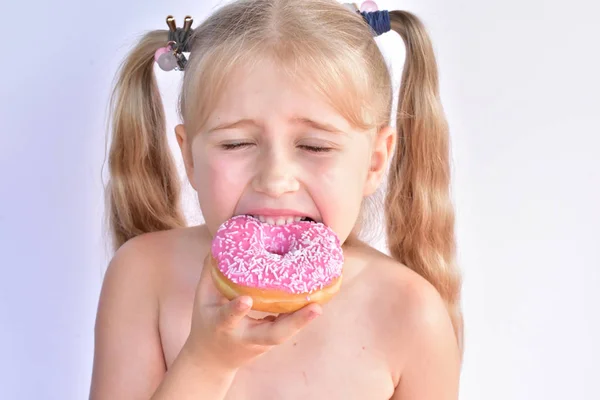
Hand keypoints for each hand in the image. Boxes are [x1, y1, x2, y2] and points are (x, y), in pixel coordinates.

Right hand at [183, 254, 321, 370]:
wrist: (213, 359)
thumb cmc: (207, 322)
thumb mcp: (202, 299)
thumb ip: (211, 272)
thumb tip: (221, 242)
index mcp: (222, 325)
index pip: (229, 318)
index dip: (236, 310)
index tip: (246, 301)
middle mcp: (245, 336)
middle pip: (273, 335)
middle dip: (294, 323)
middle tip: (315, 308)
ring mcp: (261, 342)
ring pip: (285, 334)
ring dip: (303, 320)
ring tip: (319, 304)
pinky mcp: (271, 341)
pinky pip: (288, 328)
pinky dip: (300, 315)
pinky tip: (315, 300)